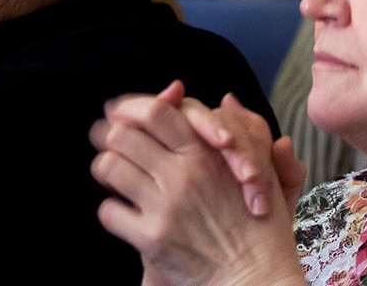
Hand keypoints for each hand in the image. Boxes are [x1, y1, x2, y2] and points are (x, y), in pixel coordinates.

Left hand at [91, 85, 304, 285]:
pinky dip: (111, 211)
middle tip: (109, 144)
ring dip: (106, 170)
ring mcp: (166, 206)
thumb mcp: (260, 169)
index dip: (131, 109)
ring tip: (113, 177)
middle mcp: (184, 175)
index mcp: (206, 153)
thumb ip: (241, 130)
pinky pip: (109, 211)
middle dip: (110, 137)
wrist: (257, 278)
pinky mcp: (153, 238)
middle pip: (122, 134)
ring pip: (109, 167)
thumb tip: (226, 98)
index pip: (156, 111)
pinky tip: (124, 214)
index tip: (120, 114)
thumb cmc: (259, 226)